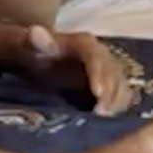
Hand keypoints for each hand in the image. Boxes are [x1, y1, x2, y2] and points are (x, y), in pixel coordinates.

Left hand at [0, 24, 130, 112]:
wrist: (39, 57)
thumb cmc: (36, 52)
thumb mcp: (33, 45)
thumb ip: (37, 41)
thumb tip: (35, 31)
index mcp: (84, 43)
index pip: (95, 57)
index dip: (99, 75)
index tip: (98, 93)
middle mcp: (101, 54)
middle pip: (112, 72)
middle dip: (109, 93)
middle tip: (101, 114)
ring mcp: (107, 70)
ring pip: (120, 84)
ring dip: (116, 102)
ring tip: (105, 120)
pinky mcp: (108, 85)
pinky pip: (120, 95)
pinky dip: (118, 106)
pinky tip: (111, 120)